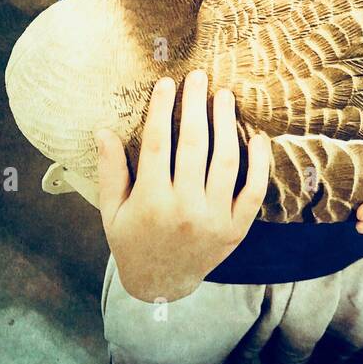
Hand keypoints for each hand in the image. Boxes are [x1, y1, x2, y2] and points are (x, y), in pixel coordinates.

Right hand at [96, 69, 270, 301]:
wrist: (161, 285)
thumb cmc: (132, 242)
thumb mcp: (112, 211)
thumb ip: (110, 171)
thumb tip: (103, 129)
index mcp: (151, 201)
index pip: (157, 144)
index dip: (161, 110)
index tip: (166, 84)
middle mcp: (184, 209)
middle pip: (194, 145)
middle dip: (196, 106)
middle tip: (198, 78)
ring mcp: (214, 219)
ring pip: (226, 161)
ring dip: (226, 124)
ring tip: (223, 97)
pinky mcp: (236, 228)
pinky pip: (254, 190)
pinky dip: (259, 162)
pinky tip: (256, 136)